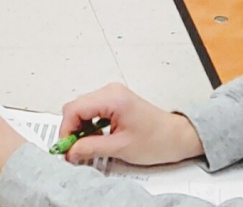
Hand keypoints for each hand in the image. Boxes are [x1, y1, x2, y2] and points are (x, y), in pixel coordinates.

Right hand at [59, 83, 203, 165]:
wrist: (176, 137)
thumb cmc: (156, 139)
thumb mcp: (120, 147)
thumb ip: (91, 148)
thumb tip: (71, 151)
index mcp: (112, 98)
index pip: (74, 109)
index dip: (66, 131)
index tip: (66, 149)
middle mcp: (110, 91)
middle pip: (76, 107)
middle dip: (72, 130)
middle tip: (73, 151)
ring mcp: (113, 95)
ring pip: (83, 109)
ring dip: (80, 129)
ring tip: (86, 147)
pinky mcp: (115, 102)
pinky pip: (92, 110)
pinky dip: (89, 125)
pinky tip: (95, 139)